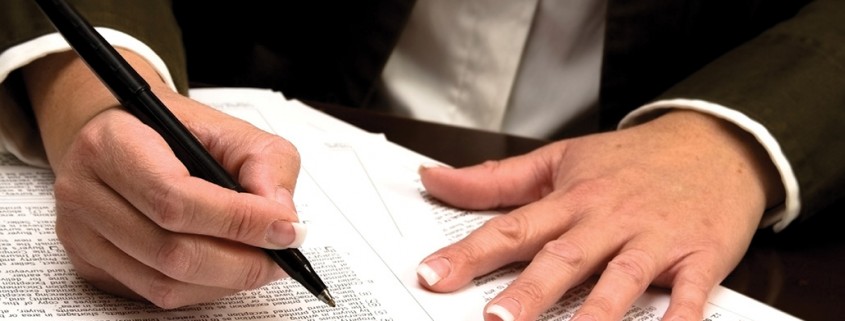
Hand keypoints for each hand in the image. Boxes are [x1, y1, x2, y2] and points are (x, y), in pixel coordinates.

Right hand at [23, 50, 301, 307]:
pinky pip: (154, 295)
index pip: (176, 198)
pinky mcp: (88, 264)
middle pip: (172, 251)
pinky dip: (202, 288)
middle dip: (241, 262)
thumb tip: (282, 219)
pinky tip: (225, 267)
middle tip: (281, 256)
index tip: (286, 230)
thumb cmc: (176, 132)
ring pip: (165, 283)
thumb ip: (266, 165)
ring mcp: (79, 234)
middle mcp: (84, 190)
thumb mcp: (230, 129)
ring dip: (225, 280)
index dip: (237, 221)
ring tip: (260, 262)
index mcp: (113, 142)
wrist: (123, 136)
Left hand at [416, 110, 783, 320]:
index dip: (470, 253)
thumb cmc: (633, 159)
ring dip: (593, 311)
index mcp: (572, 198)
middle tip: (493, 319)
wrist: (716, 143)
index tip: (433, 275)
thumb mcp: (560, 158)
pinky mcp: (699, 256)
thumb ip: (496, 178)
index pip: (513, 228)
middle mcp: (608, 219)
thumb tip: (433, 178)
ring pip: (619, 278)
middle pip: (561, 257)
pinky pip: (689, 293)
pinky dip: (678, 317)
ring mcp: (654, 238)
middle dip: (527, 291)